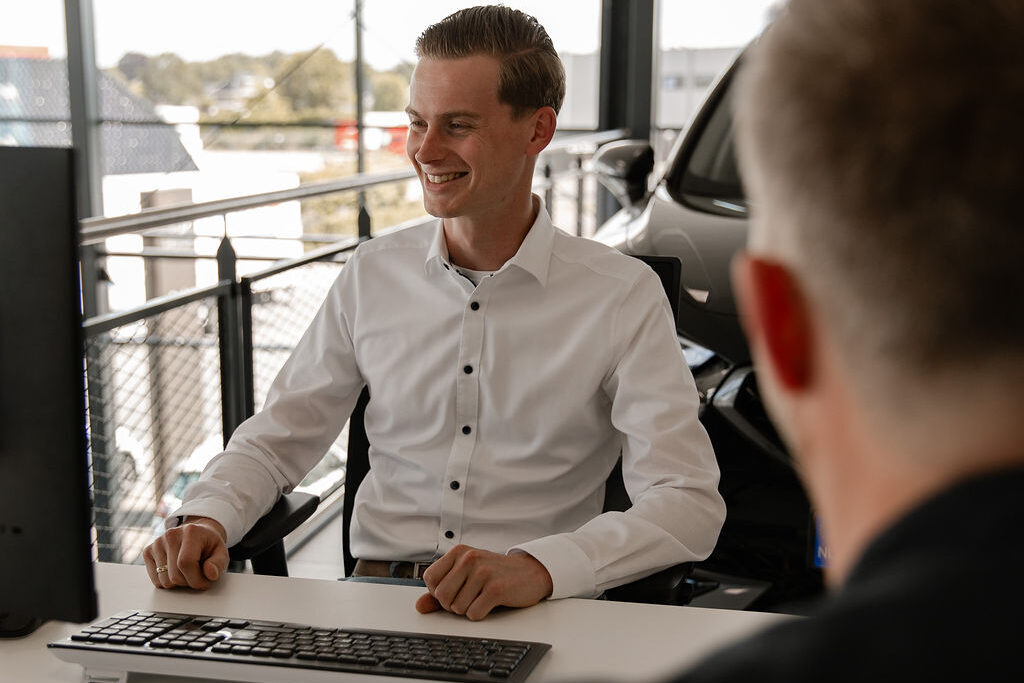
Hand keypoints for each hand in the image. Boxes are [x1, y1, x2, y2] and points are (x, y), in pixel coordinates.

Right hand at [142, 516, 229, 589]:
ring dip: (178, 583)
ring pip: (164, 581)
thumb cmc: (209, 545)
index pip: (186, 563)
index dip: (196, 579)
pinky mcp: (148, 551)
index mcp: (191, 532)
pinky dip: (167, 581)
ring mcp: (157, 543)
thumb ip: (218, 563)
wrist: (197, 534)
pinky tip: (176, 570)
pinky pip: (155, 580)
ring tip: (188, 571)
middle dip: (189, 582)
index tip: (205, 582)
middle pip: (174, 575)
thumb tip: (210, 574)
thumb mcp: (221, 553)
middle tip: (198, 575)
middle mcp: (171, 535)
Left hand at [416, 545, 552, 620]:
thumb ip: (441, 589)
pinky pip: (474, 614)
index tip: (453, 590)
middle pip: (441, 596)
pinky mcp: (496, 588)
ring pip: (457, 608)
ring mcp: (483, 572)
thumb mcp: (466, 575)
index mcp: (459, 551)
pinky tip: (491, 602)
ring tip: (482, 597)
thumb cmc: (495, 574)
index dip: (437, 592)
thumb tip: (419, 606)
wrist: (530, 573)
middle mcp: (469, 558)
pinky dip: (481, 614)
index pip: (429, 579)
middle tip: (469, 597)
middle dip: (452, 604)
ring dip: (468, 609)